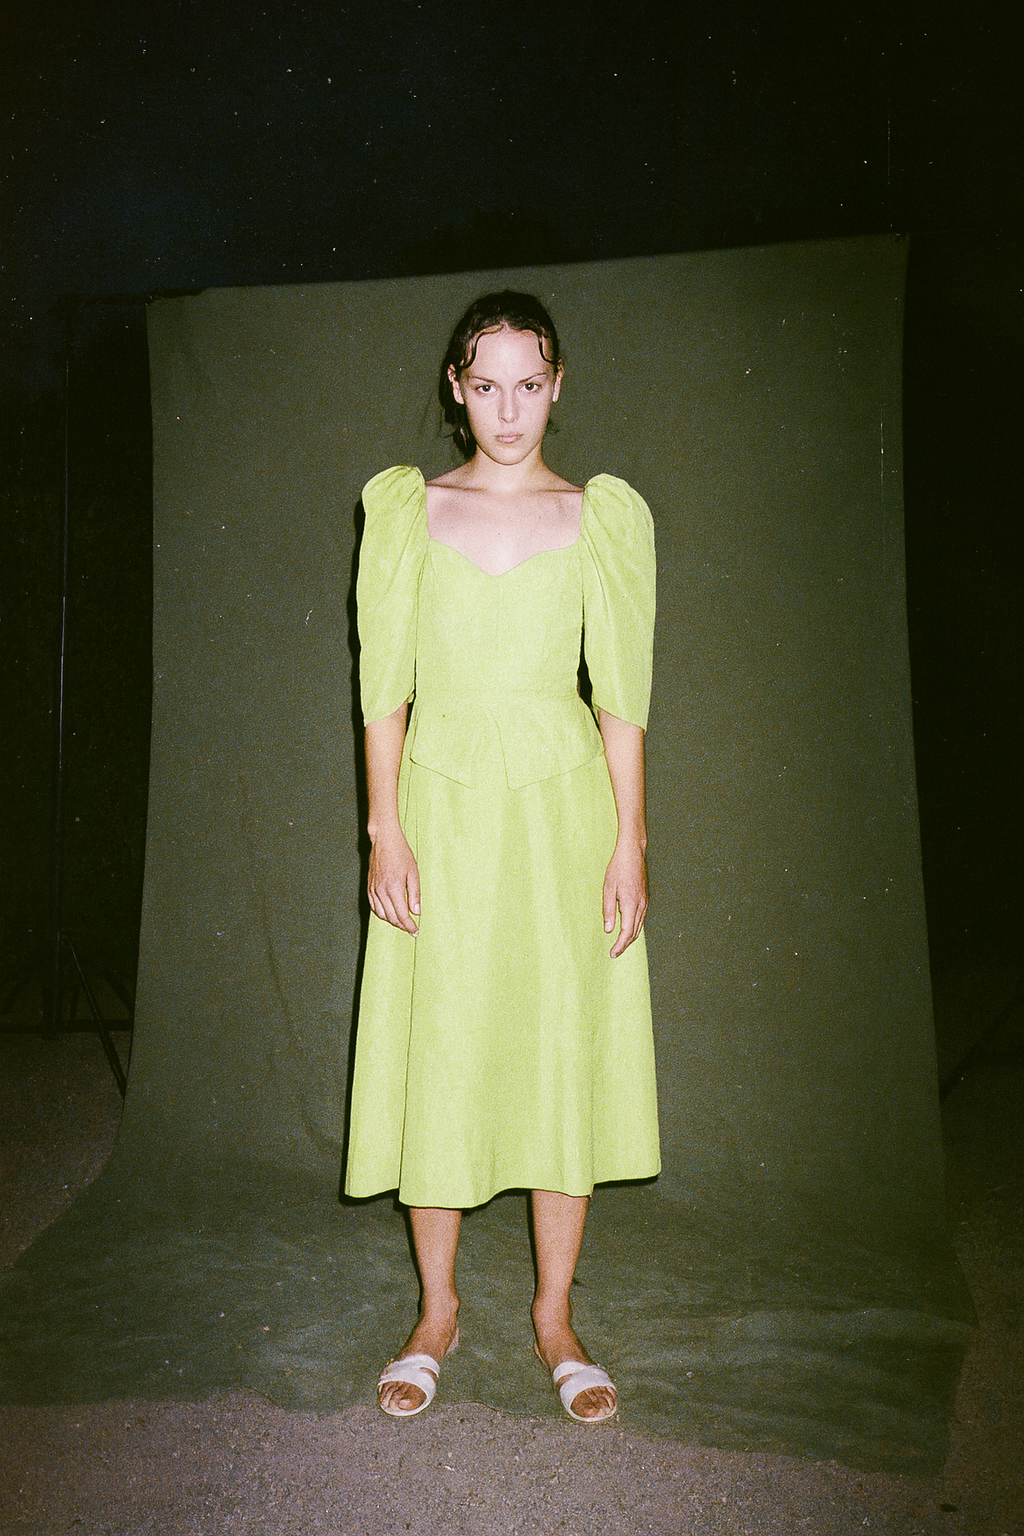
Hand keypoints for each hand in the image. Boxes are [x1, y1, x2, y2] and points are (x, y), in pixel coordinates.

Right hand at [368, 829, 419, 933]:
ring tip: (402, 922)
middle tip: (411, 928)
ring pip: (381, 914)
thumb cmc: (401, 854)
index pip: (401, 915)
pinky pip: (373, 906)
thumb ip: (415, 893)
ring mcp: (373, 889)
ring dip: (392, 921)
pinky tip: (389, 914)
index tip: (415, 931)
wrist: (384, 840)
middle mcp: (381, 891)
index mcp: (394, 888)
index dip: (409, 925)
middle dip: (402, 925)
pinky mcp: (369, 887)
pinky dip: (381, 914)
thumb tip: (416, 912)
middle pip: (391, 917)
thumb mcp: (413, 872)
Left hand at [603, 838, 646, 957]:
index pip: (626, 932)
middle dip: (625, 945)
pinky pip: (641, 918)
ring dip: (630, 938)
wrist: (633, 853)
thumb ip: (608, 910)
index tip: (612, 954)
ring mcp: (644, 902)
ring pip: (639, 926)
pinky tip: (627, 929)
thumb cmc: (618, 868)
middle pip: (634, 932)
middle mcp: (640, 905)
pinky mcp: (645, 898)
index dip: (620, 945)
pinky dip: (634, 928)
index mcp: (630, 904)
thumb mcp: (608, 889)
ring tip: (620, 944)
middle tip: (614, 953)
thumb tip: (608, 930)